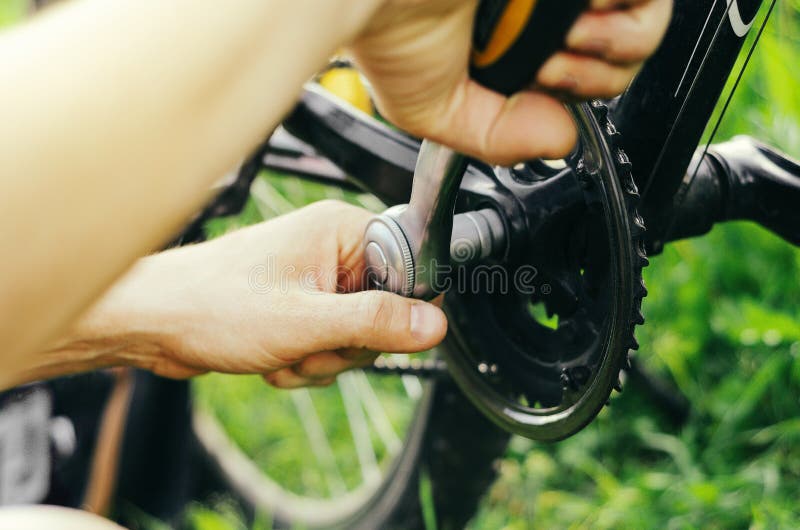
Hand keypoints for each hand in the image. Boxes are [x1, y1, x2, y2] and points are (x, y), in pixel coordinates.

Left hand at [66, 201, 447, 388]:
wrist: (155, 322)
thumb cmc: (212, 305)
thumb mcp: (304, 321)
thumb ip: (373, 322)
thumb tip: (433, 324)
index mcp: (340, 231)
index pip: (409, 267)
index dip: (398, 309)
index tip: (368, 333)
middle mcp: (331, 250)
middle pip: (385, 310)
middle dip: (348, 345)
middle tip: (310, 347)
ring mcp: (315, 280)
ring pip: (356, 334)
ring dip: (323, 359)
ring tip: (284, 352)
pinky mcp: (301, 307)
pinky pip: (330, 344)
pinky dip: (306, 362)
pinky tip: (275, 359)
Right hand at [350, 0, 671, 164]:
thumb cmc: (386, 29)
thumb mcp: (437, 112)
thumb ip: (497, 135)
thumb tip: (563, 140)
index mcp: (519, 39)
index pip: (589, 68)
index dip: (584, 88)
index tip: (545, 87)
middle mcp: (544, 5)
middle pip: (629, 48)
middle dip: (601, 75)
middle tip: (552, 68)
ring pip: (647, 16)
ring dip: (618, 44)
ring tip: (569, 42)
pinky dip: (627, 9)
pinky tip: (584, 17)